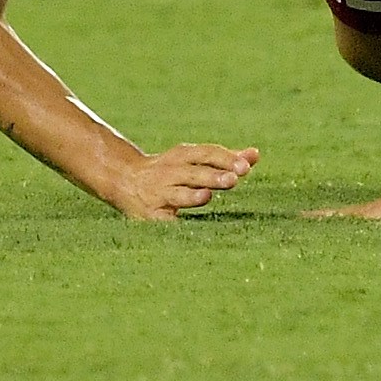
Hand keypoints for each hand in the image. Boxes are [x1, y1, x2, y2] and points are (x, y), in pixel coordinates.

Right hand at [106, 144, 259, 220]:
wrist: (125, 180)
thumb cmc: (170, 170)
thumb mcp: (194, 160)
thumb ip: (225, 159)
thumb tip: (255, 155)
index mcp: (182, 156)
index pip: (207, 154)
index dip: (226, 159)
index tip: (246, 167)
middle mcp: (170, 172)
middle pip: (194, 173)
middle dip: (213, 176)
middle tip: (233, 180)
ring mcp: (159, 193)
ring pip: (178, 194)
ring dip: (192, 196)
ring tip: (205, 195)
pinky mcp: (151, 215)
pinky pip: (164, 220)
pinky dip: (174, 222)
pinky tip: (184, 226)